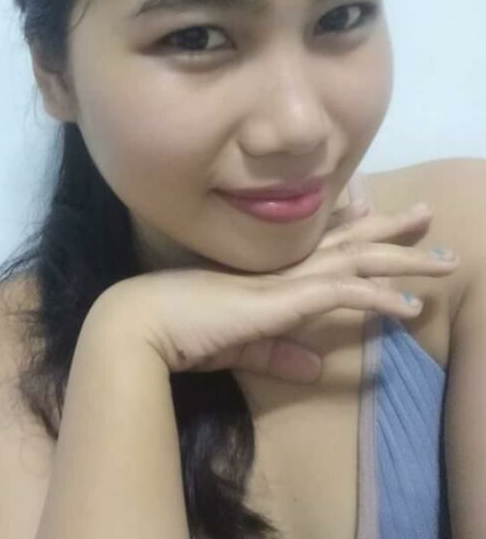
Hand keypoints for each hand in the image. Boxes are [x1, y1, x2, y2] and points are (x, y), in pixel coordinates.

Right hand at [90, 201, 458, 382]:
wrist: (139, 322)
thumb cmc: (177, 332)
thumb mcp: (237, 346)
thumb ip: (275, 352)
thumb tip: (314, 366)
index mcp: (266, 271)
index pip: (319, 245)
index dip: (353, 229)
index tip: (379, 216)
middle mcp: (278, 266)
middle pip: (346, 242)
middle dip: (389, 228)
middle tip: (424, 215)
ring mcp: (280, 279)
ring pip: (354, 261)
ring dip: (401, 259)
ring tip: (443, 258)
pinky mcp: (279, 299)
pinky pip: (340, 295)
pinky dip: (377, 299)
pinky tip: (409, 306)